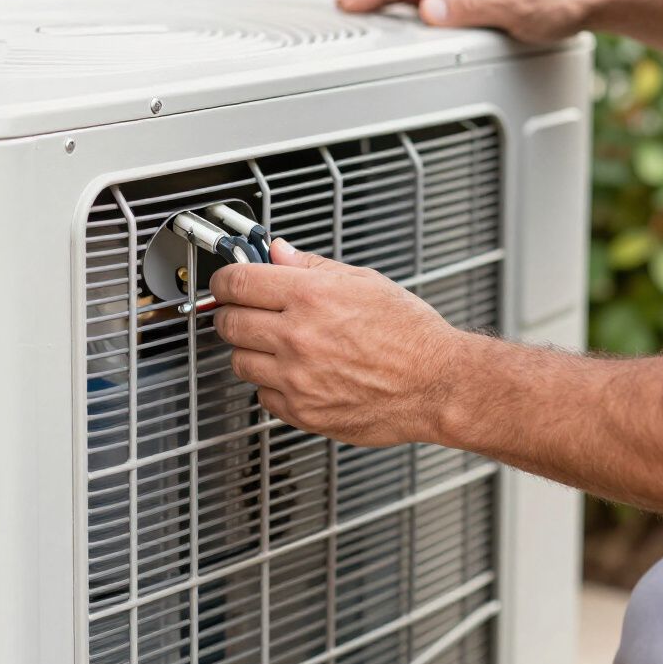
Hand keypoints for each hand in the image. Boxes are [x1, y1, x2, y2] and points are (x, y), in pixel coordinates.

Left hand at [210, 240, 461, 446]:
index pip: (237, 282)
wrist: (437, 384)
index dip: (225, 280)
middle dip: (232, 314)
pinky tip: (297, 375)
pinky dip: (273, 385)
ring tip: (278, 347)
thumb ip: (312, 266)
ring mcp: (297, 378)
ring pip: (239, 362)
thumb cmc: (411, 334)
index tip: (227, 283)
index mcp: (311, 296)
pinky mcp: (303, 411)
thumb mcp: (365, 282)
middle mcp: (298, 337)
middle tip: (247, 313)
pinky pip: (263, 396)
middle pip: (228, 322)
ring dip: (250, 351)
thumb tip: (278, 251)